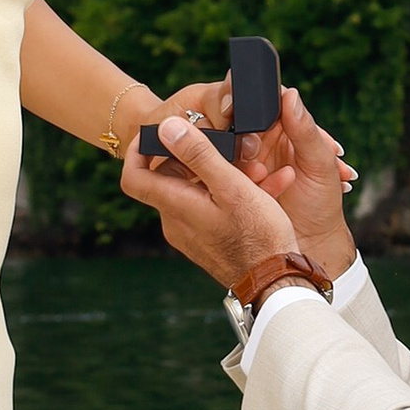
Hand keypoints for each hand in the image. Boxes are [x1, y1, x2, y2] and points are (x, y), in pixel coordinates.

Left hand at [122, 108, 296, 289]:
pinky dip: (226, 193)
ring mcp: (190, 234)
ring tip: (256, 170)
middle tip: (229, 146)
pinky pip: (207, 207)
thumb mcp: (231, 186)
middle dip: (197, 156)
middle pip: (170, 177)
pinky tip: (260, 189)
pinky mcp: (206, 241)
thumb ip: (199, 154)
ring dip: (220, 174)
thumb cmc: (258, 236)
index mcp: (175, 207)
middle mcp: (175, 223)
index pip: (133, 176)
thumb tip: (167, 127)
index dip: (138, 149)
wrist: (276, 282)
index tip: (160, 132)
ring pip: (194, 191)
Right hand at [237, 86, 358, 280]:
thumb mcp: (319, 165)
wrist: (309, 246)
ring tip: (261, 174)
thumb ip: (306, 130)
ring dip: (238, 161)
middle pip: (238, 124)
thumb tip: (290, 94)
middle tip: (254, 150)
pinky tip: (248, 186)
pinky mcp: (230, 183)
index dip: (251, 102)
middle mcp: (262, 142)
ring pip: (226, 149)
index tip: (244, 109)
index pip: (263, 104)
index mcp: (287, 129)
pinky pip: (221, 173)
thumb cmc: (322, 205)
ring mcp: (243, 163)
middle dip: (243, 137)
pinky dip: (230, 179)